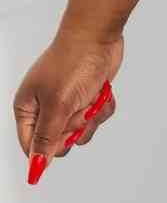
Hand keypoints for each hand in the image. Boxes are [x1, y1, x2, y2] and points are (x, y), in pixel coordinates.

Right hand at [12, 28, 122, 184]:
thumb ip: (46, 139)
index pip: (32, 146)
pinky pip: (97, 117)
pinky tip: (100, 90)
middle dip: (74, 127)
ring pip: (82, 131)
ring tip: (89, 96)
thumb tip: (35, 168)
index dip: (48, 148)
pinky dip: (102, 106)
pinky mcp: (88, 97)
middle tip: (77, 108)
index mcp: (28, 108)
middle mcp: (46, 107)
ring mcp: (68, 102)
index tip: (64, 136)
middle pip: (59, 141)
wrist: (98, 35)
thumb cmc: (73, 62)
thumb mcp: (57, 105)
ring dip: (91, 116)